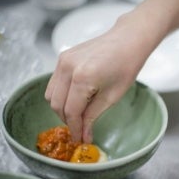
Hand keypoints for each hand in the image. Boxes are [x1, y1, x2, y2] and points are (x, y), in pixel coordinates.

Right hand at [45, 24, 144, 143]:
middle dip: (67, 120)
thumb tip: (83, 135)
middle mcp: (68, 68)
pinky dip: (61, 95)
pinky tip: (75, 98)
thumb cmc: (126, 65)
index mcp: (83, 78)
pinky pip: (54, 83)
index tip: (79, 139)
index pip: (71, 112)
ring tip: (78, 114)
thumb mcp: (112, 96)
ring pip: (51, 95)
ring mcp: (63, 61)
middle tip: (79, 128)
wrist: (128, 39)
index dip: (74, 129)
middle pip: (57, 105)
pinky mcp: (62, 58)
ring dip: (61, 108)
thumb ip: (92, 117)